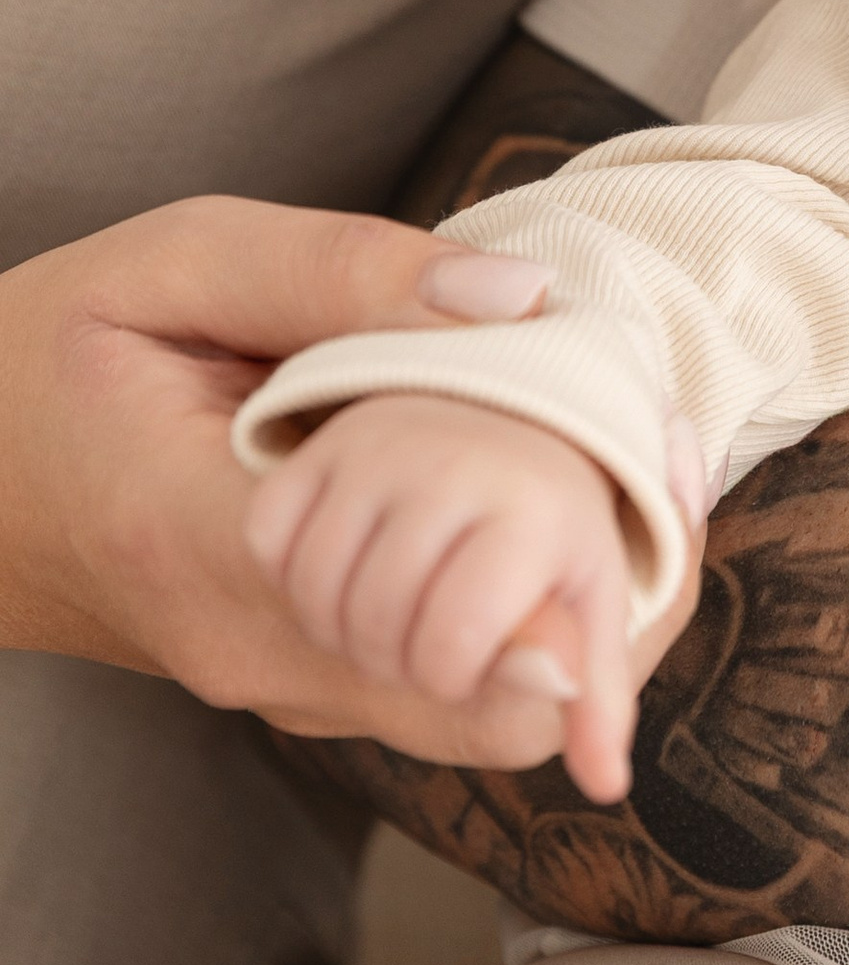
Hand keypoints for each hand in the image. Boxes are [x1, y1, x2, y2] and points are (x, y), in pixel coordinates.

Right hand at [0, 196, 698, 764]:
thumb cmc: (50, 353)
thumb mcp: (178, 261)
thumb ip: (344, 270)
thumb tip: (519, 301)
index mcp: (203, 534)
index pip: (422, 605)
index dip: (564, 556)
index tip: (656, 460)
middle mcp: (248, 644)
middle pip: (484, 685)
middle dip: (603, 587)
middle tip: (671, 455)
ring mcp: (271, 682)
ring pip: (478, 704)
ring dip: (573, 604)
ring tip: (634, 467)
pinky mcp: (294, 683)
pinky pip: (440, 680)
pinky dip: (520, 614)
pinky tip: (561, 507)